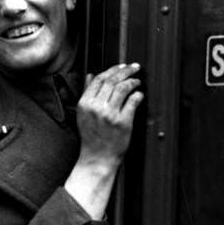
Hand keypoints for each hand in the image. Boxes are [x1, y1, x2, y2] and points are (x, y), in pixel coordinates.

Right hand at [64, 63, 142, 219]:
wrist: (97, 158)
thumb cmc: (92, 137)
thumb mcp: (83, 114)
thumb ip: (87, 93)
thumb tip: (91, 75)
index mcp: (85, 104)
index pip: (99, 79)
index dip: (112, 70)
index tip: (122, 66)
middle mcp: (96, 107)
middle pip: (112, 81)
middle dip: (125, 71)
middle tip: (135, 68)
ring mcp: (109, 115)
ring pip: (123, 89)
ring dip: (132, 82)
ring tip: (137, 81)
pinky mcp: (122, 122)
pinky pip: (132, 102)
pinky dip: (137, 95)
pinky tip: (139, 94)